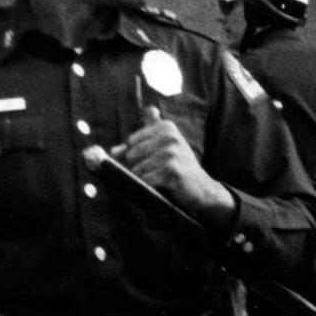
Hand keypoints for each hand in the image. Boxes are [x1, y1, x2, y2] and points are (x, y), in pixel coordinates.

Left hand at [118, 106, 235, 226]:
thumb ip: (136, 146)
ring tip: (159, 180)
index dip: (132, 155)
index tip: (148, 162)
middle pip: (131, 154)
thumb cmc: (177, 168)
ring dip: (144, 179)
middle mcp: (170, 136)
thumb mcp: (161, 151)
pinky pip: (146, 179)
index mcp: (166, 127)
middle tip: (155, 173)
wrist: (202, 188)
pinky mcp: (172, 170)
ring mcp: (172, 153)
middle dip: (136, 167)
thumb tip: (113, 151)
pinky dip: (149, 186)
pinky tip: (161, 187)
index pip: (131, 142)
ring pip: (137, 168)